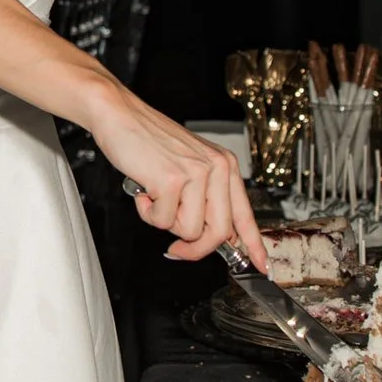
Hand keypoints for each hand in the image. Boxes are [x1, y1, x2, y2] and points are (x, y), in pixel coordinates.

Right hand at [88, 96, 265, 262]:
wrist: (119, 115)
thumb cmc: (148, 141)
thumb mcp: (189, 165)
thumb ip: (205, 197)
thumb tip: (212, 236)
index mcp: (224, 165)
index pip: (244, 214)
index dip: (254, 245)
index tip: (262, 266)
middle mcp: (216, 168)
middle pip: (218, 233)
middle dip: (194, 248)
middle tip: (176, 249)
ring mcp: (196, 173)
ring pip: (189, 231)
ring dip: (165, 222)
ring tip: (155, 197)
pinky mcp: (172, 180)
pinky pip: (162, 221)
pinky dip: (147, 213)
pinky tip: (144, 190)